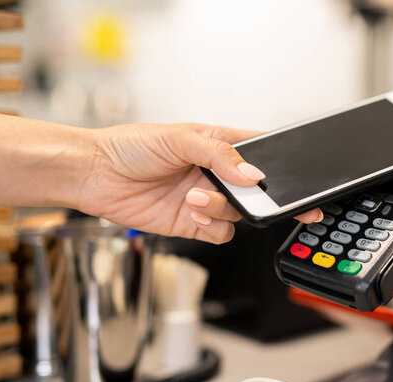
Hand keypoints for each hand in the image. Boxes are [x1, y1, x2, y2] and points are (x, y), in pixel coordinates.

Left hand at [79, 123, 321, 243]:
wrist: (95, 175)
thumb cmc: (130, 146)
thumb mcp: (179, 138)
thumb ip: (220, 156)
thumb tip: (253, 175)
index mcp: (218, 145)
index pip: (259, 153)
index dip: (280, 164)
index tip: (297, 175)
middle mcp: (215, 174)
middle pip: (256, 190)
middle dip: (266, 198)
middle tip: (269, 202)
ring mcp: (206, 199)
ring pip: (239, 213)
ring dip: (222, 209)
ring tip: (195, 198)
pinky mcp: (193, 223)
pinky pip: (220, 232)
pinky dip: (213, 227)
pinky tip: (193, 215)